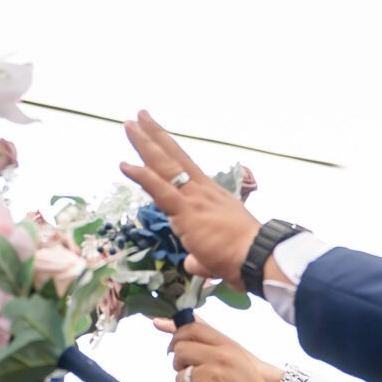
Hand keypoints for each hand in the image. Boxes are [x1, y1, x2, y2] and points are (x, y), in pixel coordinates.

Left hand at [120, 113, 262, 283]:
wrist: (257, 256)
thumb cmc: (242, 256)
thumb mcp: (216, 255)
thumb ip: (200, 259)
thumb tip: (192, 265)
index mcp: (210, 196)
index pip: (185, 168)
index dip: (170, 150)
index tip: (158, 134)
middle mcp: (201, 191)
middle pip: (173, 157)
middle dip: (154, 135)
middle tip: (139, 116)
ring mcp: (193, 198)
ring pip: (164, 165)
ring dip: (144, 144)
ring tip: (129, 124)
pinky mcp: (186, 211)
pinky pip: (159, 189)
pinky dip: (141, 176)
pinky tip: (125, 165)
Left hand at [158, 318, 291, 381]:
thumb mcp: (233, 355)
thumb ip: (203, 337)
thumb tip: (159, 321)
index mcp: (227, 345)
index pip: (192, 328)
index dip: (177, 336)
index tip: (175, 347)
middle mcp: (221, 357)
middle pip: (181, 349)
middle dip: (179, 361)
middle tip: (187, 370)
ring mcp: (214, 375)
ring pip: (180, 373)